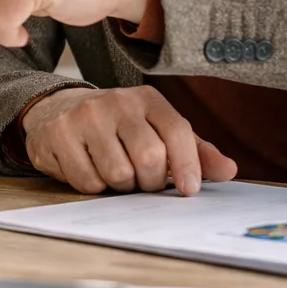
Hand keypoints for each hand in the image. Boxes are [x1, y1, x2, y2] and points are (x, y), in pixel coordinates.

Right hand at [23, 86, 236, 194]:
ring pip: (118, 174)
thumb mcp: (157, 130)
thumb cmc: (118, 127)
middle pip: (149, 158)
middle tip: (142, 180)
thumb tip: (229, 171)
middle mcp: (116, 101)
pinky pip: (88, 181)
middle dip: (150, 182)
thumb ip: (194, 151)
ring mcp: (85, 116)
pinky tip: (90, 169)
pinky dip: (94, 186)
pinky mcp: (59, 134)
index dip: (187, 165)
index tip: (189, 189)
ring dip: (121, 186)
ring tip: (115, 172)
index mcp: (147, 99)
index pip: (177, 131)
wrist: (57, 109)